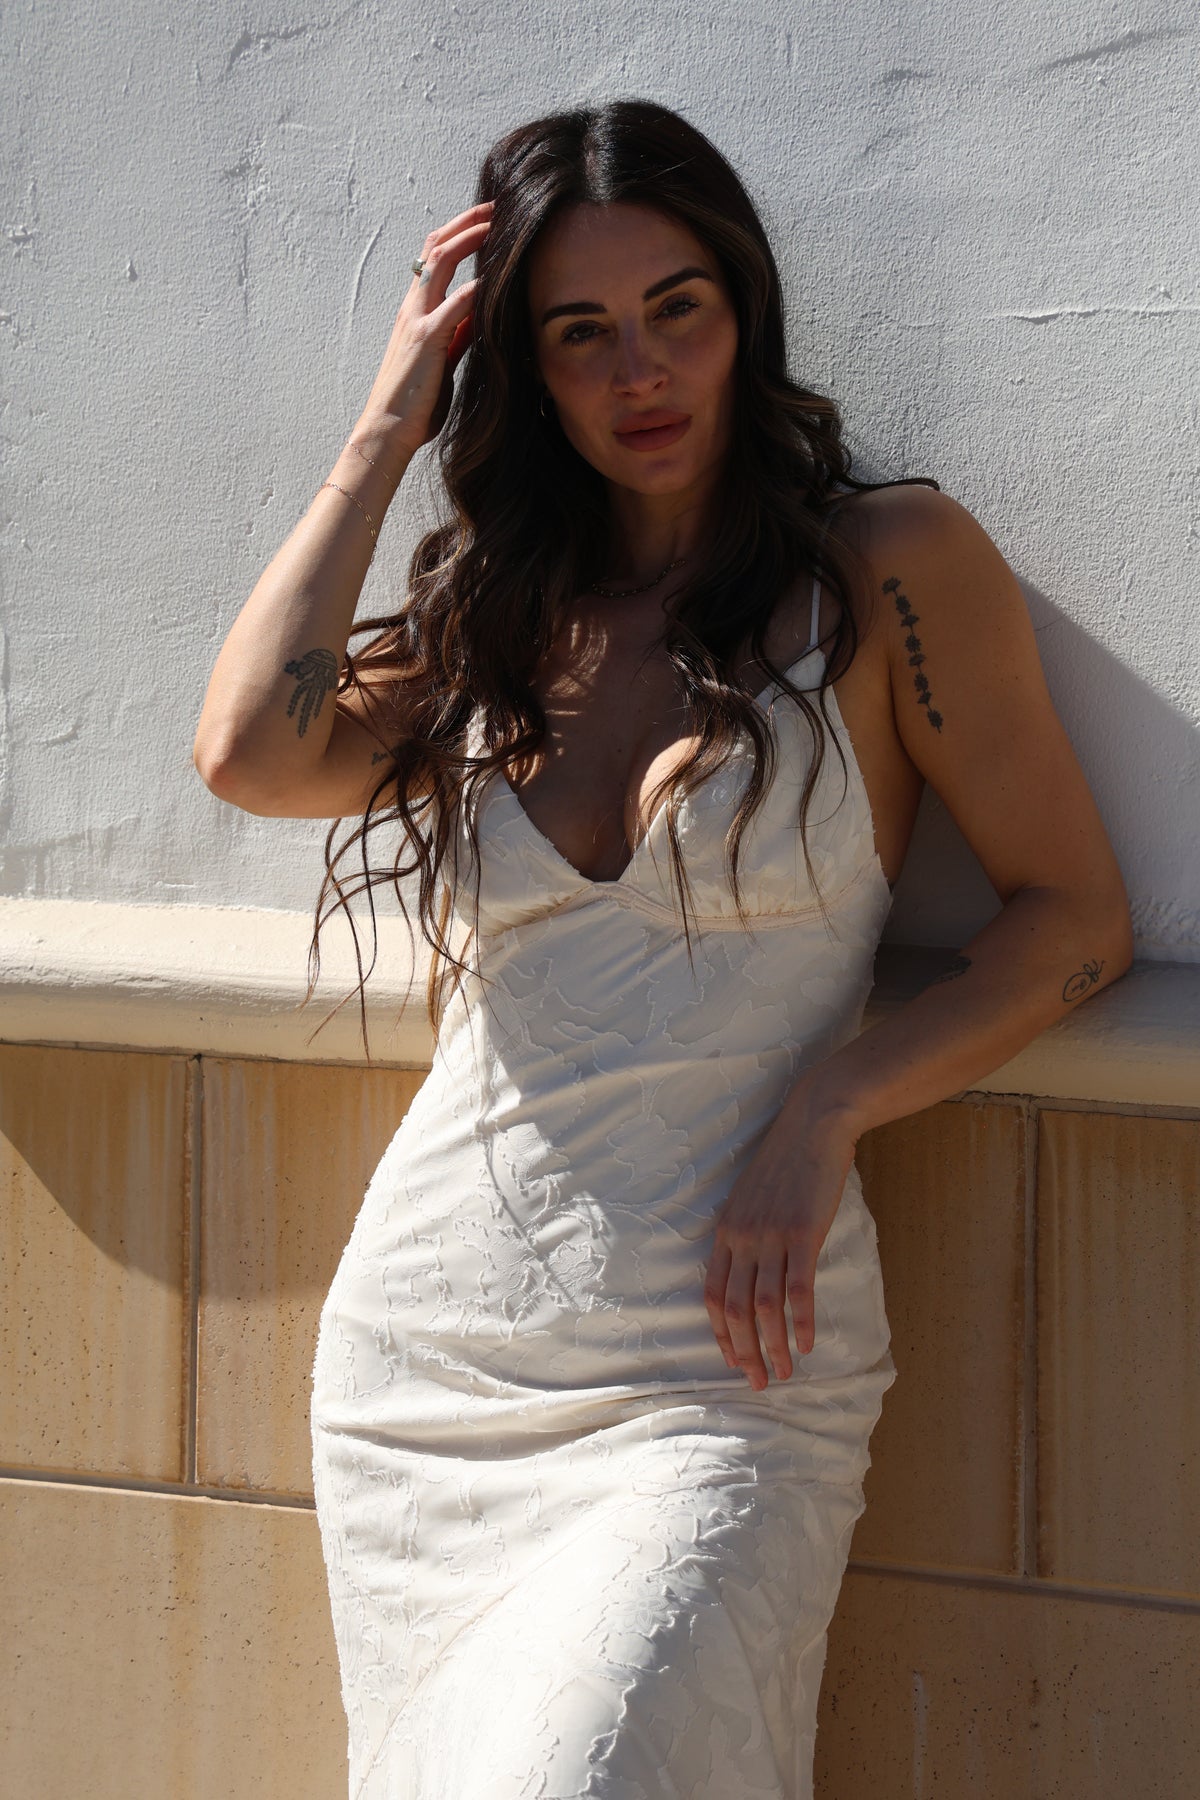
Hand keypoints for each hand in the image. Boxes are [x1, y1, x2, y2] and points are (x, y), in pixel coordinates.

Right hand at [358, 201, 492, 460]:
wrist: (389, 430)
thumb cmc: (415, 401)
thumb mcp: (441, 360)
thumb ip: (457, 334)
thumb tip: (479, 315)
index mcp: (415, 310)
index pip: (434, 256)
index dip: (459, 233)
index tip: (488, 220)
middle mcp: (412, 306)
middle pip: (436, 246)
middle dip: (467, 222)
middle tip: (498, 207)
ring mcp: (416, 320)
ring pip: (440, 262)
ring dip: (471, 238)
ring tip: (499, 224)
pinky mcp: (426, 340)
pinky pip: (453, 304)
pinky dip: (475, 287)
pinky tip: (495, 277)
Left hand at [703, 1090, 860, 1389]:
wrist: (812, 1124)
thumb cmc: (786, 1162)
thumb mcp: (753, 1199)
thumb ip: (747, 1233)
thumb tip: (753, 1269)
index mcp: (726, 1231)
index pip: (712, 1295)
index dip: (720, 1333)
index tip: (732, 1361)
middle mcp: (742, 1237)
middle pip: (734, 1309)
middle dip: (744, 1352)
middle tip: (758, 1383)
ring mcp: (771, 1236)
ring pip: (765, 1306)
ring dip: (773, 1346)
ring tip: (784, 1373)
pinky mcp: (803, 1233)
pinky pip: (797, 1288)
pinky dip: (800, 1322)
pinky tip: (806, 1345)